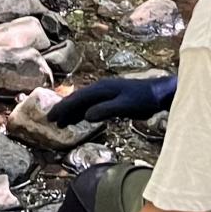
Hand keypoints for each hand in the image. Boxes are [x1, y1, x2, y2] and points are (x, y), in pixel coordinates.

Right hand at [49, 75, 176, 125]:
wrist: (160, 93)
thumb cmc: (144, 99)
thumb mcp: (126, 105)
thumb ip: (106, 110)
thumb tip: (86, 115)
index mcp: (101, 88)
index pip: (77, 99)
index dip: (63, 108)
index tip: (51, 117)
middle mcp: (100, 88)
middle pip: (77, 99)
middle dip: (63, 109)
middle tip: (50, 121)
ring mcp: (106, 92)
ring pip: (83, 102)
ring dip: (72, 112)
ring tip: (61, 123)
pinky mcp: (111, 98)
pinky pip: (92, 105)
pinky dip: (83, 112)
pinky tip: (80, 119)